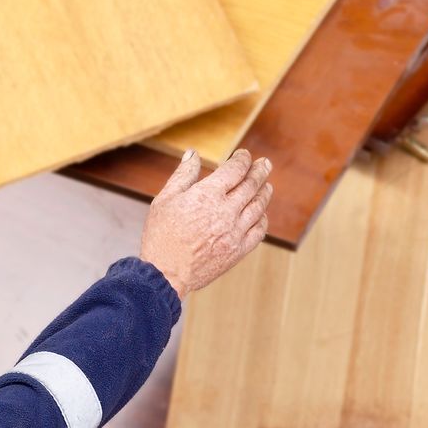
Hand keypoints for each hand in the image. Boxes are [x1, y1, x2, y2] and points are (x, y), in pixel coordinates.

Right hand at [139, 148, 272, 299]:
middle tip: (265, 164)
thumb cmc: (161, 235)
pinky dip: (262, 219)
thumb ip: (183, 175)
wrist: (165, 273)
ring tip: (267, 186)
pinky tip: (261, 214)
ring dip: (265, 193)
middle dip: (260, 171)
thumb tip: (193, 154)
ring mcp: (234, 232)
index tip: (244, 156)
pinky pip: (259, 231)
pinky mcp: (238, 250)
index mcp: (207, 195)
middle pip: (251, 185)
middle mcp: (225, 211)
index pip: (235, 169)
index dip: (243, 159)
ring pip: (259, 207)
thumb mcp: (165, 199)